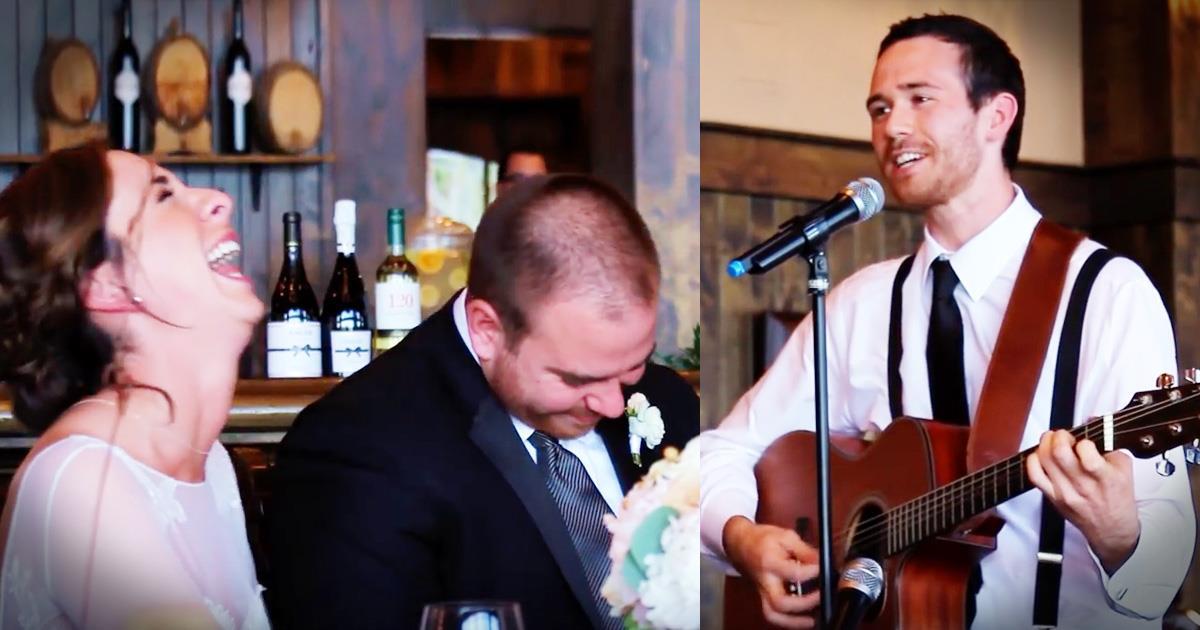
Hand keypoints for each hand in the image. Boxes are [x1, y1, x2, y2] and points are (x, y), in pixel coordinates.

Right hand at [723, 516, 820, 627]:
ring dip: (794, 621)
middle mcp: (765, 581)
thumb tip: (823, 562)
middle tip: (821, 596)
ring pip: (773, 615)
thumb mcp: (785, 536)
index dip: (812, 572)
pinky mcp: (763, 599)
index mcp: (769, 562)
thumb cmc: (762, 539)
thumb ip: (805, 551)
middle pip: (780, 602)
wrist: (740, 543)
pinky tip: (803, 619)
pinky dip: (788, 621)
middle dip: (804, 603)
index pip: (793, 573)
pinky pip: (773, 616)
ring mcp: (762, 593)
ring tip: (813, 619)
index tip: (823, 568)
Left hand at [1026, 430, 1139, 572]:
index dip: (1083, 441)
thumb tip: (1092, 423)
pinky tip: (1040, 456)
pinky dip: (1033, 461)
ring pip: (1044, 461)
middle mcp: (1084, 486)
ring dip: (1045, 443)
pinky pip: (1035, 476)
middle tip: (1063, 435)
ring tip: (1051, 440)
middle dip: (1058, 436)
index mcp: (1106, 477)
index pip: (1086, 452)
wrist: (1112, 530)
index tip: (1084, 442)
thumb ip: (1111, 446)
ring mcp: (1066, 492)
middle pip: (1059, 453)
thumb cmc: (1118, 498)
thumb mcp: (1125, 469)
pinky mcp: (1053, 498)